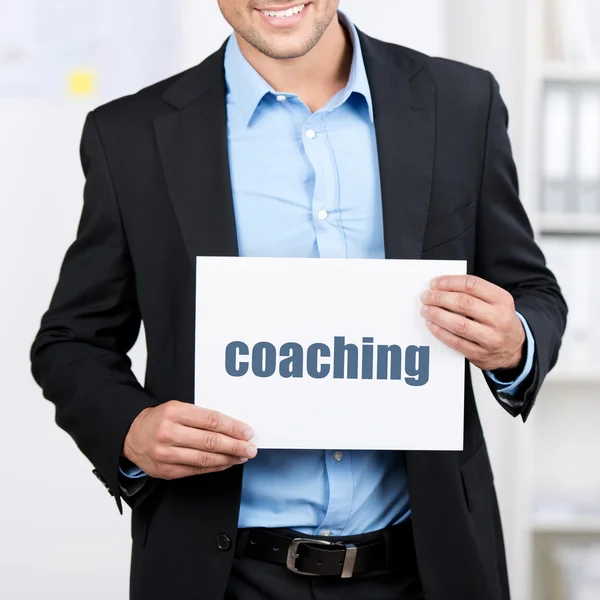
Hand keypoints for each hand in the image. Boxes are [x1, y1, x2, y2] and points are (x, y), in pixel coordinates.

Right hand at [122, 401, 256, 479]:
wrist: (133, 436)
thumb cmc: (160, 420)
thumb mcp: (178, 408)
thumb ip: (202, 416)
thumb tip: (233, 427)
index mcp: (175, 413)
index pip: (211, 420)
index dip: (232, 427)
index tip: (247, 432)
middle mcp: (169, 433)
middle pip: (210, 441)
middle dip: (235, 446)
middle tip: (250, 448)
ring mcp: (167, 454)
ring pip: (205, 458)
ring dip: (228, 459)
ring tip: (242, 456)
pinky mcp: (167, 471)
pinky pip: (197, 470)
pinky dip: (215, 467)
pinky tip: (226, 463)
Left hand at [420, 275, 524, 370]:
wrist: (514, 349)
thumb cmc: (498, 321)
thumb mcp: (496, 302)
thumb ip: (474, 293)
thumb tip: (442, 287)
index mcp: (502, 300)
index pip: (472, 285)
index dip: (449, 282)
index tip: (434, 283)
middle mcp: (499, 318)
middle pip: (463, 303)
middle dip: (439, 298)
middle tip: (426, 296)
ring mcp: (491, 338)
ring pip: (458, 324)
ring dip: (437, 315)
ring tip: (425, 310)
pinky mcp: (480, 354)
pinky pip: (455, 342)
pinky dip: (440, 332)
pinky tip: (431, 325)